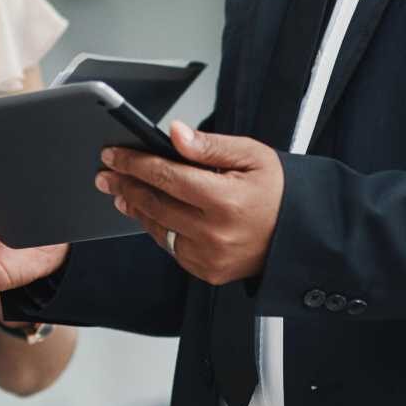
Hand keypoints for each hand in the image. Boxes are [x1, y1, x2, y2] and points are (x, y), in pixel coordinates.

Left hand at [96, 122, 283, 286]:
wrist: (300, 233)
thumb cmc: (278, 190)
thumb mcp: (251, 155)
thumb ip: (208, 146)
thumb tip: (174, 133)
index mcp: (226, 200)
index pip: (166, 176)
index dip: (134, 163)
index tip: (113, 154)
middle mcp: (215, 234)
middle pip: (155, 204)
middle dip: (126, 185)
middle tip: (106, 173)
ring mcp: (210, 257)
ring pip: (158, 228)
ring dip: (136, 208)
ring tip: (121, 191)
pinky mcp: (207, 272)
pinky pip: (172, 247)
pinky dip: (158, 228)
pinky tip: (149, 212)